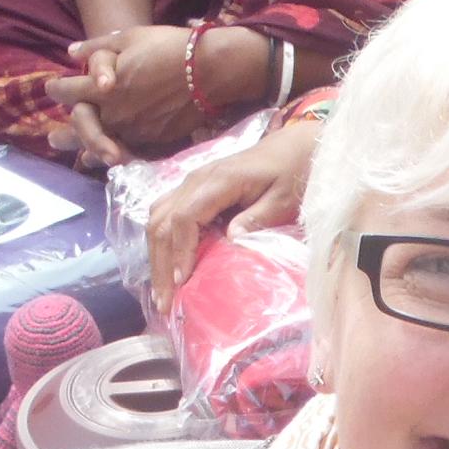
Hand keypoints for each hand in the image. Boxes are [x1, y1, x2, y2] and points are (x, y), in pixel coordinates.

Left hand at [45, 24, 212, 164]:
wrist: (209, 70)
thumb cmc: (168, 47)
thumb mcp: (130, 37)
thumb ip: (97, 47)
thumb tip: (72, 52)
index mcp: (101, 86)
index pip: (67, 92)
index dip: (56, 90)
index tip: (52, 89)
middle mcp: (112, 113)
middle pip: (79, 127)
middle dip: (64, 133)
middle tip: (53, 140)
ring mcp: (133, 129)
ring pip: (101, 145)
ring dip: (87, 149)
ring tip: (79, 156)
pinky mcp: (153, 139)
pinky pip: (127, 150)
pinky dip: (116, 153)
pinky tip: (112, 157)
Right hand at [146, 115, 320, 305]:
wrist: (292, 147)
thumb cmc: (292, 172)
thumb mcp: (283, 199)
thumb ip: (256, 219)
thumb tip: (231, 241)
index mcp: (218, 180)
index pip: (184, 217)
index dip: (179, 251)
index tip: (182, 282)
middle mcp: (196, 179)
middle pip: (162, 221)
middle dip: (160, 263)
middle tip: (164, 302)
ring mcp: (192, 182)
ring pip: (157, 217)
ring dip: (156, 254)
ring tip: (163, 290)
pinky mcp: (194, 188)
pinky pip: (166, 213)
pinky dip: (162, 240)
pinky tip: (169, 265)